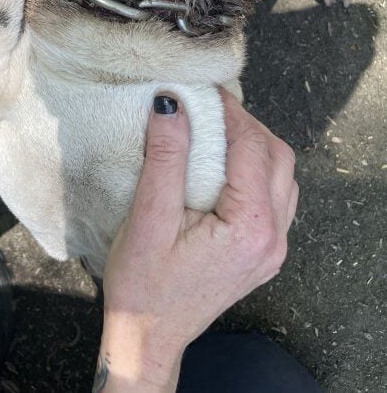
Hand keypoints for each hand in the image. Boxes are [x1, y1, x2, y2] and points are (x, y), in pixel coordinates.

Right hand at [96, 91, 297, 391]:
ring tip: (217, 132)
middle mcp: (273, 239)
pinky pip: (275, 198)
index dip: (230, 111)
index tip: (204, 89)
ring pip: (282, 177)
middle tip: (211, 107)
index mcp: (250, 228)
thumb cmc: (144, 284)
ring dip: (256, 147)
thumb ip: (166, 157)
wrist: (148, 336)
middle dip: (247, 126)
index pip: (252, 147)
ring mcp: (273, 249)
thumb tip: (171, 103)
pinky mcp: (263, 254)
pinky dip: (257, 171)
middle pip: (277, 158)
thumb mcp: (149, 216)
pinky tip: (226, 167)